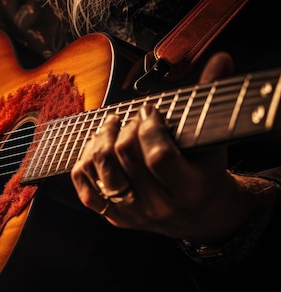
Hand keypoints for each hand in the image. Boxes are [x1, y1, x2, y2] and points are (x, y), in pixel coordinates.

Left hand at [70, 52, 265, 242]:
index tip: (149, 111)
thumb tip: (221, 60)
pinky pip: (87, 192)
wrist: (203, 215)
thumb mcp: (214, 141)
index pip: (157, 156)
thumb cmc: (206, 171)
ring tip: (109, 126)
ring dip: (100, 140)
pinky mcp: (116, 218)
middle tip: (128, 117)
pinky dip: (84, 165)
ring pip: (102, 172)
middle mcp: (160, 206)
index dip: (148, 127)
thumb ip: (212, 100)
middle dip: (123, 128)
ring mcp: (135, 214)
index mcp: (190, 188)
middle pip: (125, 158)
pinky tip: (94, 148)